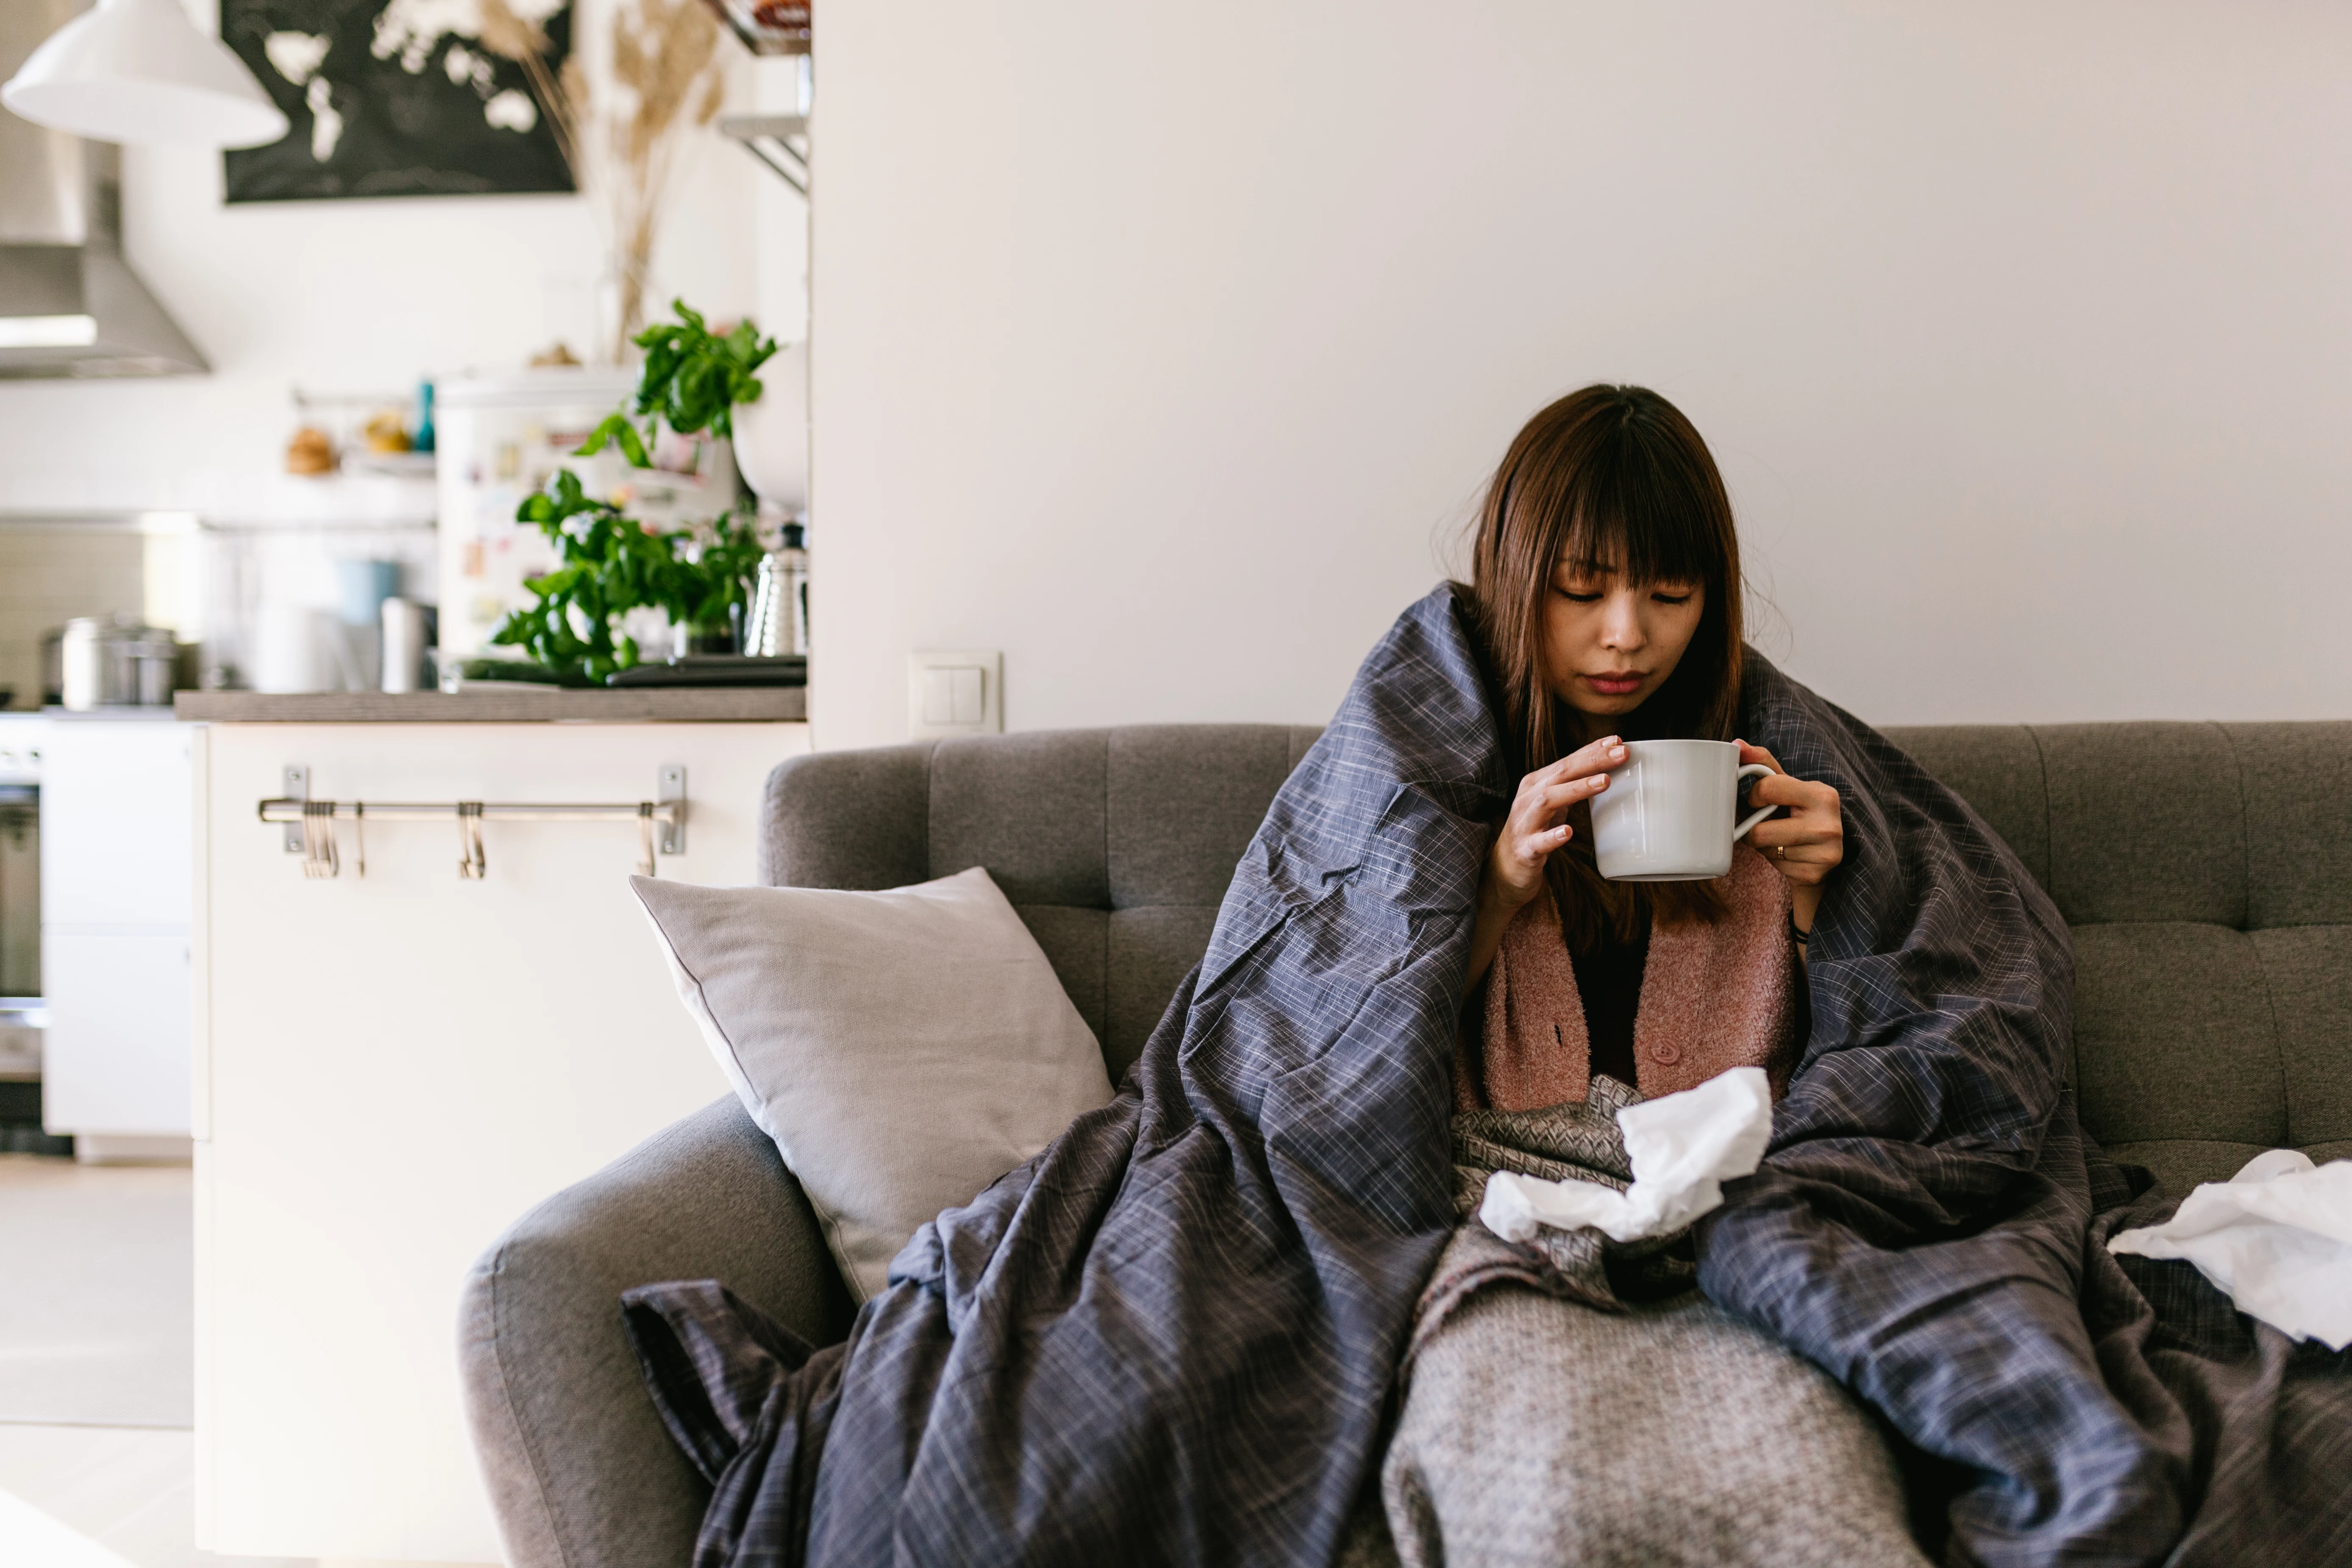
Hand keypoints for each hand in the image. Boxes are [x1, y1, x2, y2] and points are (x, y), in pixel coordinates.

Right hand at [1465, 736, 1625, 987]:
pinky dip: (1553, 836)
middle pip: (1562, 773)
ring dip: (1577, 789)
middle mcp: (1528, 798)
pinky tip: (1568, 831)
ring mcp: (1524, 823)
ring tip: (1605, 782)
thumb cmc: (1535, 831)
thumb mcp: (1553, 804)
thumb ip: (1572, 786)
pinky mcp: (1525, 850)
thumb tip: (1607, 768)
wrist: (1504, 870)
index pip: (1567, 761)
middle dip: (1593, 761)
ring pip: (1549, 800)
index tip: (1619, 740)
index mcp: (1536, 784)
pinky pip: (1538, 842)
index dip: (1592, 749)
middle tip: (1622, 753)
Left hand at [1736, 740, 1842, 930]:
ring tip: (1782, 840)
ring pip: (1765, 850)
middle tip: (1771, 825)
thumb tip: (1735, 744)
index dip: (1756, 797)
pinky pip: (1775, 867)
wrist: (1827, 854)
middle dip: (1756, 829)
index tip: (1763, 801)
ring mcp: (1825, 853)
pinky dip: (1777, 862)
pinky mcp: (1815, 874)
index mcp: (1822, 794)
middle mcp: (1828, 824)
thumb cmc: (1802, 813)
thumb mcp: (1788, 785)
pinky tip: (1791, 855)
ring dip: (1766, 846)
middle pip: (1759, 831)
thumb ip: (1762, 763)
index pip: (1765, 789)